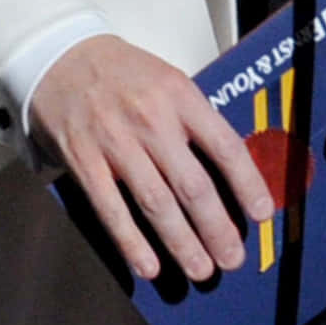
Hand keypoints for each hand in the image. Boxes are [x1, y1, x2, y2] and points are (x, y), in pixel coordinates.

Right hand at [30, 36, 273, 282]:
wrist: (62, 55)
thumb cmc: (124, 73)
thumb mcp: (169, 81)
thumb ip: (196, 120)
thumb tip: (231, 170)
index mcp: (181, 96)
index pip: (225, 146)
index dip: (247, 184)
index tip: (263, 213)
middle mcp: (152, 119)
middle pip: (193, 185)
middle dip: (217, 229)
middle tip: (233, 258)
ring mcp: (116, 141)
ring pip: (157, 203)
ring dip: (182, 243)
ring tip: (201, 270)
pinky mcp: (84, 160)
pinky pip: (112, 209)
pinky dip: (132, 242)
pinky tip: (149, 265)